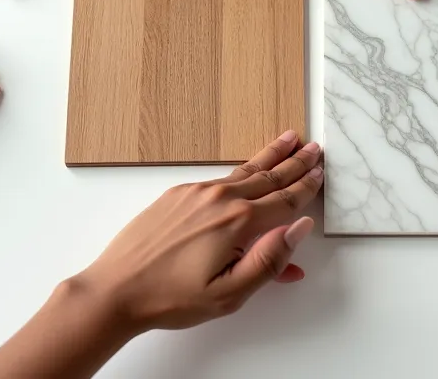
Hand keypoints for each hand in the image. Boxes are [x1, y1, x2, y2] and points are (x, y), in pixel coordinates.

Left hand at [80, 131, 322, 331]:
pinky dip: (242, 170)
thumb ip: (270, 261)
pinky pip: (221, 177)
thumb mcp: (230, 294)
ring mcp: (196, 192)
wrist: (116, 288)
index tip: (320, 172)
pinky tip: (247, 170)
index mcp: (238, 222)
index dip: (306, 187)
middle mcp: (219, 198)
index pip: (284, 201)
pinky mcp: (178, 194)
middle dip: (294, 163)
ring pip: (244, 171)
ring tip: (288, 140)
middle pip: (268, 177)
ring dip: (270, 156)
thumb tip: (300, 228)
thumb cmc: (171, 297)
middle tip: (314, 148)